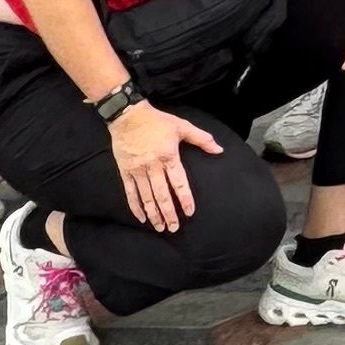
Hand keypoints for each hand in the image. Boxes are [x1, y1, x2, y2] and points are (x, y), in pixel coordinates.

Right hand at [109, 104, 219, 232]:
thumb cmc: (157, 121)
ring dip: (154, 214)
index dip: (185, 199)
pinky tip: (142, 218)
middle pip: (162, 195)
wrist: (127, 116)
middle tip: (174, 228)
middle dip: (169, 213)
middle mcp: (152, 166)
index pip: (179, 183)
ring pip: (146, 197)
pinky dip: (136, 207)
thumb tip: (219, 150)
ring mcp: (137, 170)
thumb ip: (201, 139)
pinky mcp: (125, 172)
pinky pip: (130, 193)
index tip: (189, 213)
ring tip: (160, 227)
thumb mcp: (182, 126)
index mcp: (168, 156)